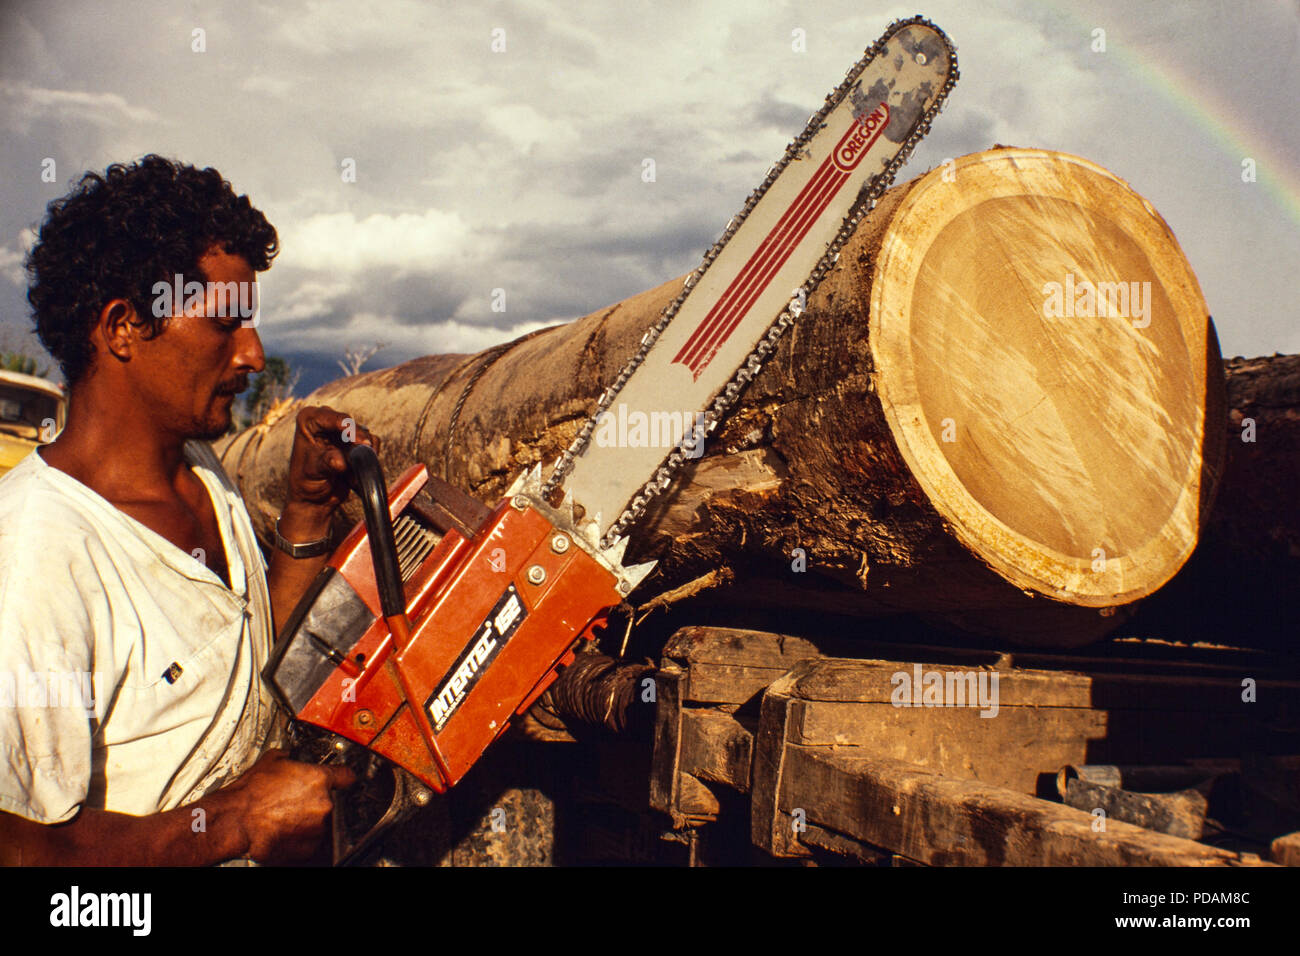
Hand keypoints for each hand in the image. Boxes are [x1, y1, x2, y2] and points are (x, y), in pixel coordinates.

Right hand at [224, 748, 355, 863]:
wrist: (235, 821)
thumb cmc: (250, 794)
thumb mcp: (272, 761)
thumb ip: (290, 757)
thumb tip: (290, 756)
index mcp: (320, 779)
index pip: (347, 777)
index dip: (342, 778)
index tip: (340, 780)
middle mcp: (324, 804)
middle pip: (330, 802)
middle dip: (315, 802)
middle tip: (294, 803)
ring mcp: (318, 828)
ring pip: (321, 823)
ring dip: (308, 821)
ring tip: (285, 818)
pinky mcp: (308, 849)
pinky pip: (310, 842)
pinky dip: (300, 838)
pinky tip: (283, 831)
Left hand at [284, 405, 378, 518]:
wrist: (314, 500)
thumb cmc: (305, 483)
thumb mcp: (313, 471)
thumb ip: (327, 463)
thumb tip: (341, 462)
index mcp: (309, 420)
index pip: (335, 418)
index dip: (350, 429)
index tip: (362, 443)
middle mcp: (326, 421)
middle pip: (353, 426)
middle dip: (357, 444)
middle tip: (362, 458)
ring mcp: (342, 432)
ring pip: (365, 436)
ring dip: (361, 456)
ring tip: (349, 475)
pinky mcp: (355, 444)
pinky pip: (372, 446)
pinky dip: (367, 461)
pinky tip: (354, 476)